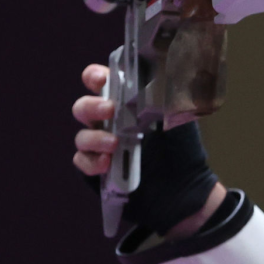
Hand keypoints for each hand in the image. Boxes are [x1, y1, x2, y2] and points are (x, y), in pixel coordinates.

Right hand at [73, 64, 224, 238]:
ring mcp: (99, 144)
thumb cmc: (180, 148)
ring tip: (114, 144)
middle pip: (84, 107)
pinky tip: (106, 164)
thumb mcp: (179, 120)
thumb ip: (169, 98)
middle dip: (93, 106)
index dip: (96, 76)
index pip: (101, 82)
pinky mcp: (95, 168)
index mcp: (126, 102)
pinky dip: (91, 162)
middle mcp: (108, 121)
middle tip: (110, 110)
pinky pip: (82, 162)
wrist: (182, 188)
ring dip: (94, 138)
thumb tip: (169, 74)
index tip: (102, 78)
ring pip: (82, 136)